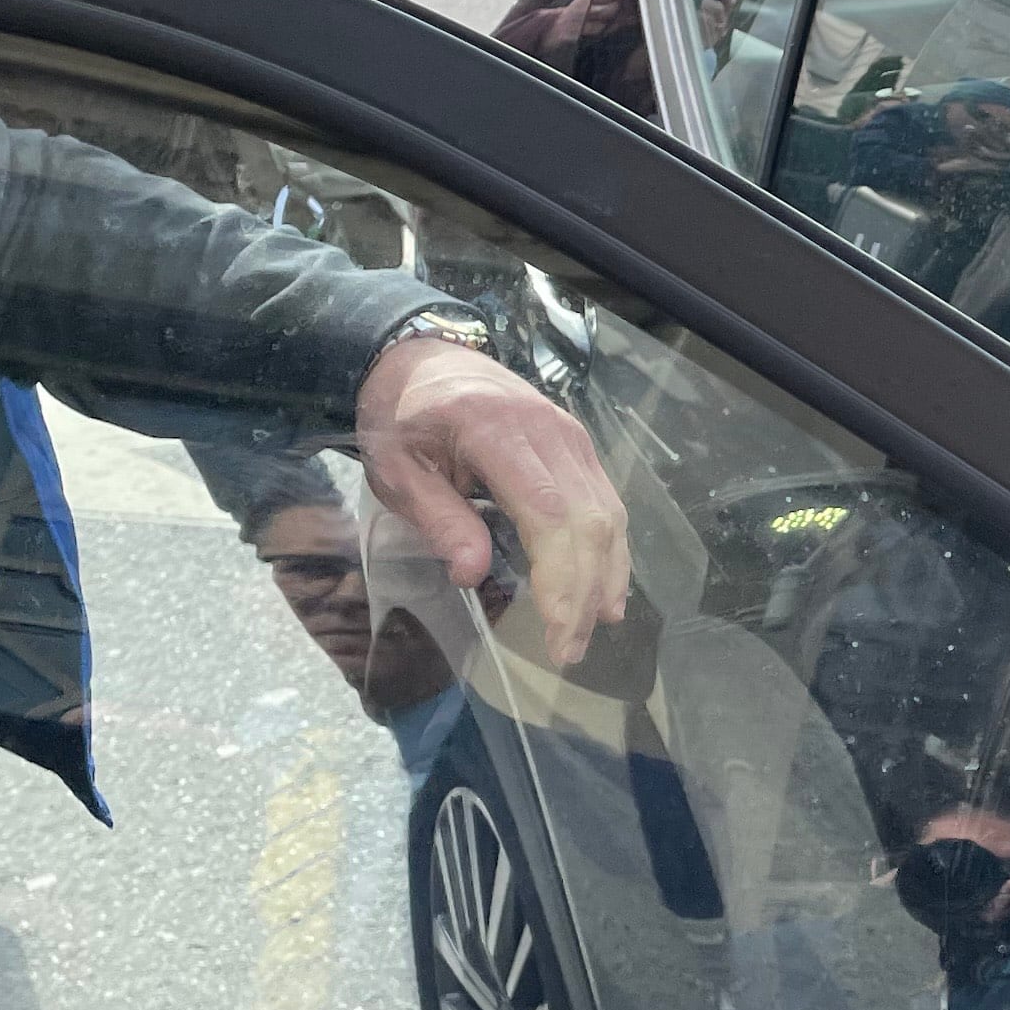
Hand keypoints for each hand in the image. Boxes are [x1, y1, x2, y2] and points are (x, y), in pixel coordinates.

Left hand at [352, 336, 630, 666]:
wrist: (419, 359)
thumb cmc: (401, 418)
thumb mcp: (397, 469)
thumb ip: (438, 517)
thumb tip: (472, 575)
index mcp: (495, 431)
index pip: (547, 512)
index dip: (560, 576)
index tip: (555, 630)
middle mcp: (548, 430)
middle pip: (586, 520)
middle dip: (583, 592)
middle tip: (568, 650)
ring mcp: (570, 435)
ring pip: (606, 513)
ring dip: (605, 577)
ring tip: (590, 631)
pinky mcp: (578, 444)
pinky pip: (606, 502)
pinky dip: (612, 551)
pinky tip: (607, 591)